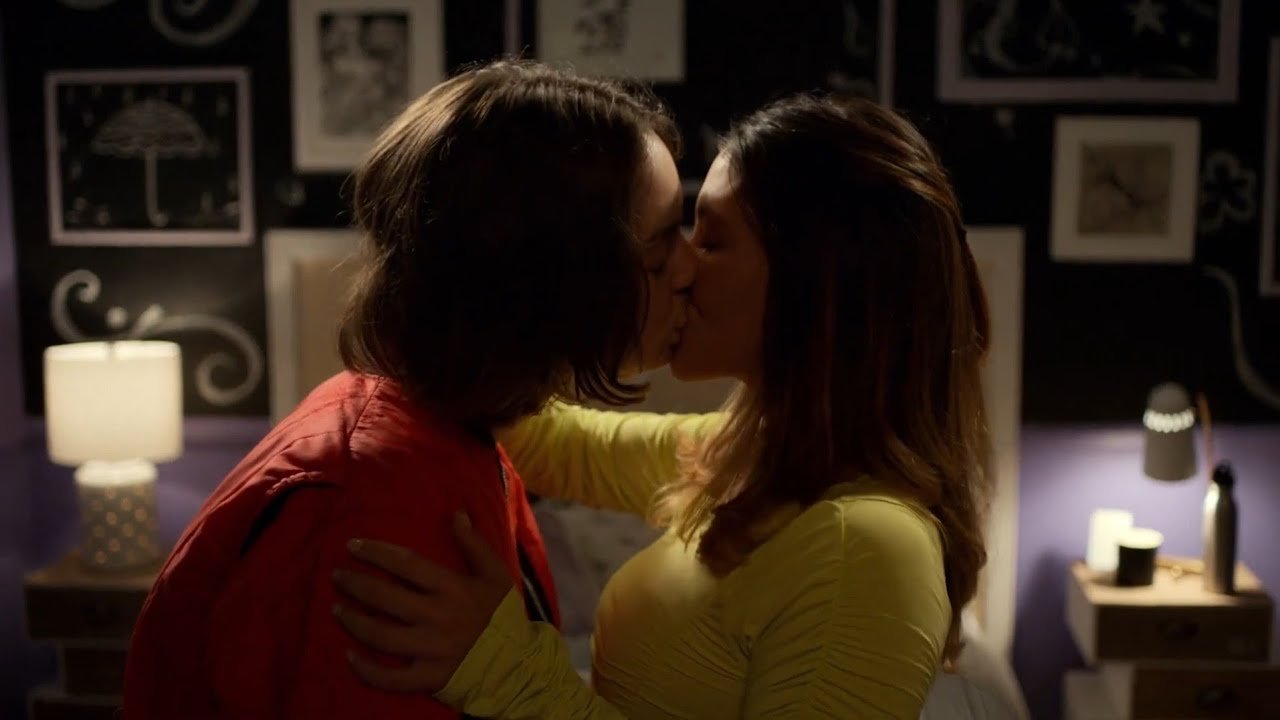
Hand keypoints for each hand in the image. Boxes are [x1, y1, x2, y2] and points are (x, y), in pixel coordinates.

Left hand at [332, 512, 513, 692]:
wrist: (517, 661)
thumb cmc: (502, 615)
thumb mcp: (495, 573)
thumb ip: (474, 543)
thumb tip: (456, 513)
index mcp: (452, 588)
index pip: (406, 564)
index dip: (376, 552)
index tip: (352, 546)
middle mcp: (437, 617)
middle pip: (385, 597)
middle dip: (355, 584)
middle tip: (338, 576)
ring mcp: (431, 649)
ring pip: (381, 636)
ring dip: (353, 621)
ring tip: (337, 609)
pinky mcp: (428, 677)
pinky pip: (390, 678)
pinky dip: (367, 670)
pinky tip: (349, 657)